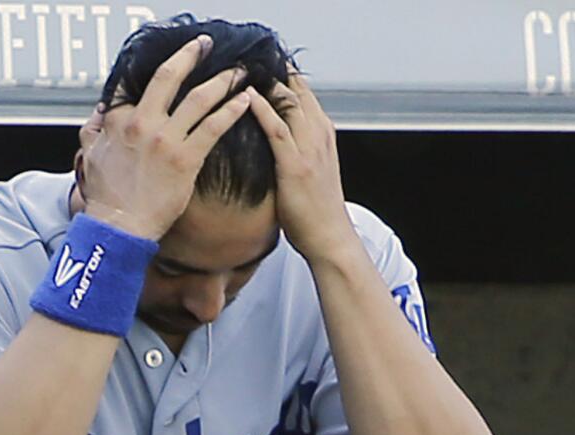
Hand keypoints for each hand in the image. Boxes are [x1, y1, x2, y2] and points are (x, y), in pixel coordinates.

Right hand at [80, 35, 251, 240]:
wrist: (119, 227)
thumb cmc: (105, 198)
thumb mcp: (89, 156)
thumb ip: (93, 130)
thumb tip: (99, 113)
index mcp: (119, 120)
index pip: (135, 83)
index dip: (154, 70)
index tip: (172, 63)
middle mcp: (143, 123)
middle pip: (169, 77)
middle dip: (191, 56)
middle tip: (205, 46)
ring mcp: (166, 139)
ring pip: (198, 99)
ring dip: (221, 81)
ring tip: (238, 72)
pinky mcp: (186, 159)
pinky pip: (214, 127)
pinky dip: (231, 111)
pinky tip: (244, 102)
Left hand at [247, 69, 357, 259]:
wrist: (331, 236)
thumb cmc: (317, 209)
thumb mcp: (312, 169)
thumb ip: (297, 149)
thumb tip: (274, 138)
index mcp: (323, 134)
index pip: (304, 92)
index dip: (284, 75)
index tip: (262, 63)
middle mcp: (319, 135)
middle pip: (296, 89)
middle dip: (273, 71)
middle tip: (248, 57)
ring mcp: (309, 149)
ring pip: (288, 102)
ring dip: (265, 83)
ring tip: (243, 67)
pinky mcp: (295, 165)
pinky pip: (276, 129)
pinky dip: (262, 109)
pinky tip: (247, 97)